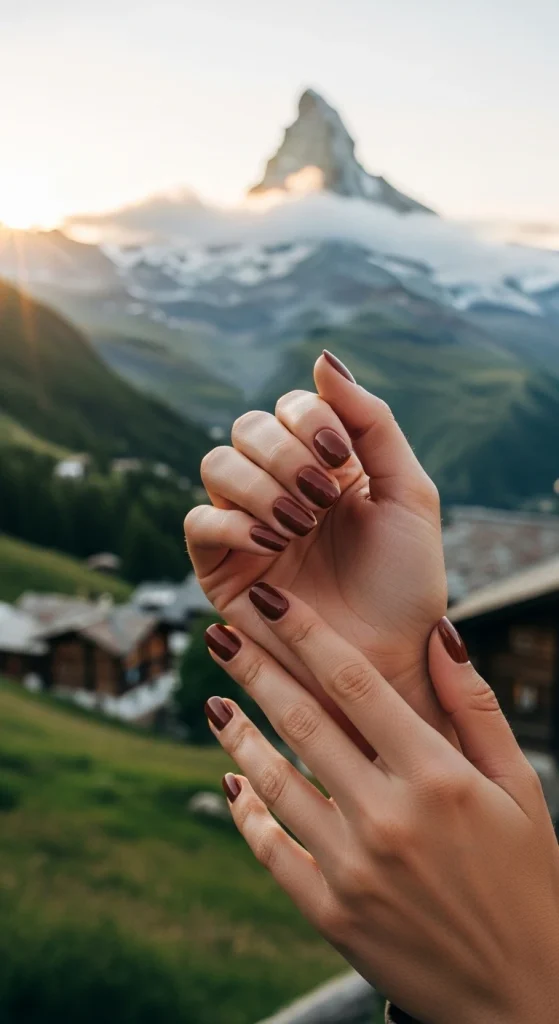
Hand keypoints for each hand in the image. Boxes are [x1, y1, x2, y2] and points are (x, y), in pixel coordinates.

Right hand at [185, 352, 448, 744]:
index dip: (311, 420)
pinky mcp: (219, 568)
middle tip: (321, 497)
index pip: (292, 406)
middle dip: (284, 453)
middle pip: (248, 426)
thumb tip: (322, 358)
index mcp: (325, 465)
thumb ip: (372, 422)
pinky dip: (230, 523)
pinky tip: (270, 541)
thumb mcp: (408, 493)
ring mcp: (246, 525)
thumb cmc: (407, 584)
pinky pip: (198, 523)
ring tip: (299, 522)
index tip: (340, 458)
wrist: (391, 660)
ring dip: (258, 483)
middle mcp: (281, 487)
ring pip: (217, 465)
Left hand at [203, 591, 558, 1023]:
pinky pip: (272, 852)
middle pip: (302, 722)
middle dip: (254, 670)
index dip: (304, 634)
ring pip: (275, 783)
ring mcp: (354, 868)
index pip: (353, 683)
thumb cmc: (530, 879)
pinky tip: (233, 783)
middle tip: (218, 634)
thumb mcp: (520, 786)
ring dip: (239, 737)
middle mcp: (388, 816)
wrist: (525, 995)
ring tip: (214, 702)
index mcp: (437, 776)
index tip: (268, 600)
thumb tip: (439, 632)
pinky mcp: (333, 914)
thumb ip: (473, 706)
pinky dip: (247, 815)